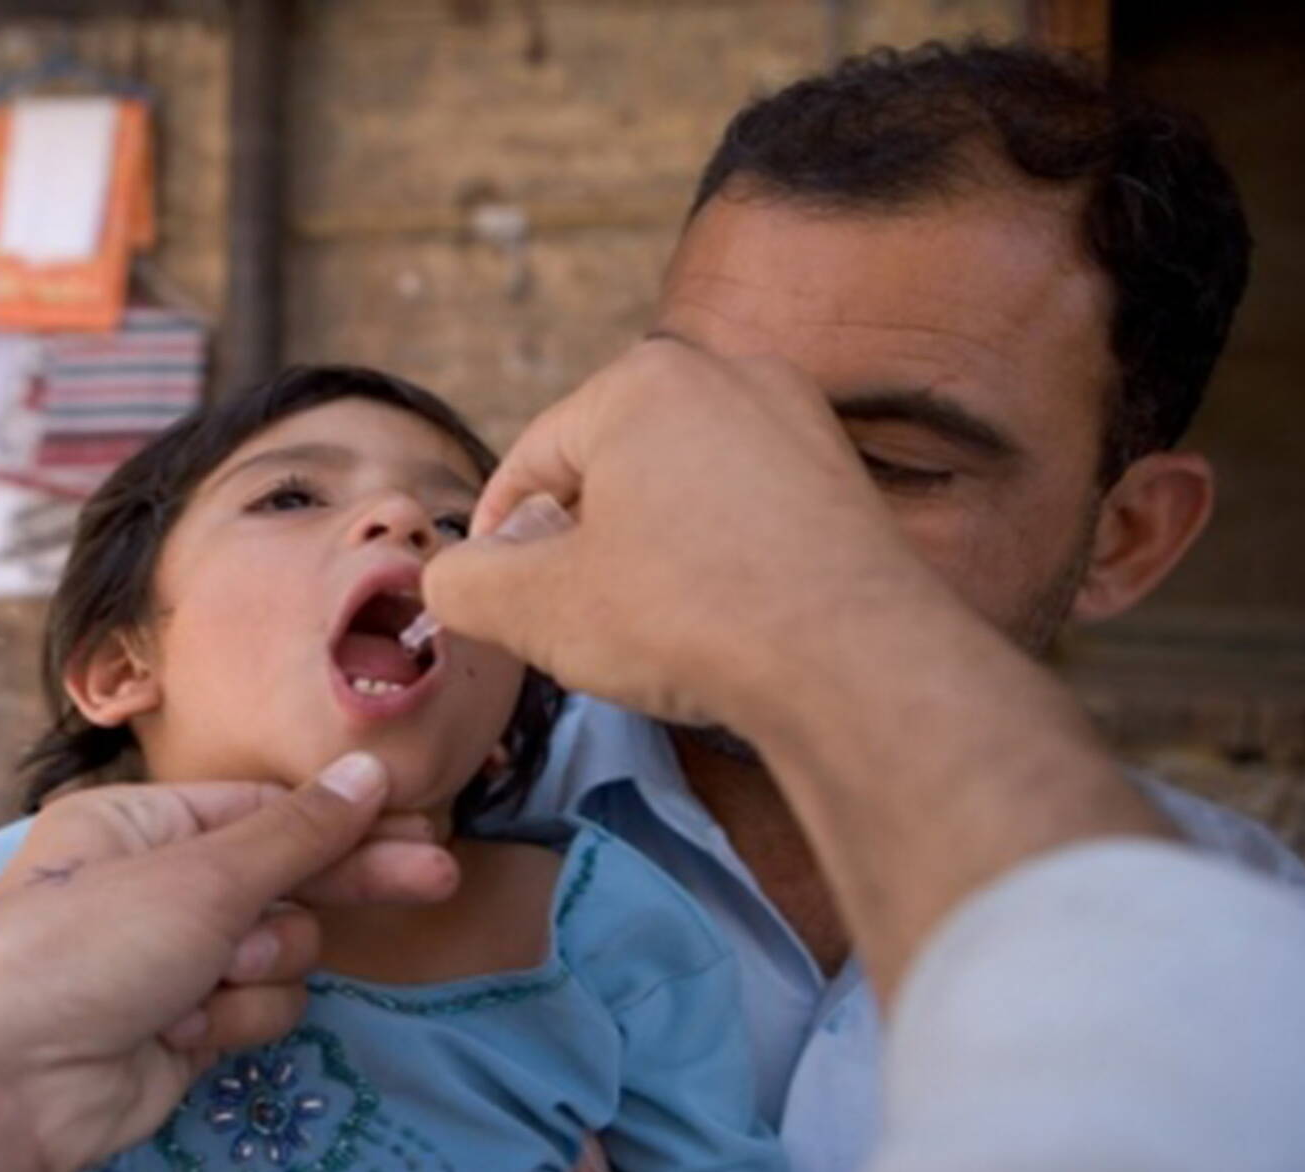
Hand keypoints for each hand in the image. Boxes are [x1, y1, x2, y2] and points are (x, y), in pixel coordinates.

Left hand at [0, 751, 429, 1171]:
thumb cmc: (81, 950)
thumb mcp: (197, 877)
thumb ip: (295, 832)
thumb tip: (367, 768)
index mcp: (136, 824)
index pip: (259, 808)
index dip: (337, 815)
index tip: (412, 819)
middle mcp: (153, 886)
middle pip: (280, 875)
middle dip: (344, 882)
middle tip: (436, 879)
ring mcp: (168, 963)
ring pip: (276, 951)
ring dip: (259, 965)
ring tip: (211, 977)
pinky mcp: (180, 1032)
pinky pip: (252, 1011)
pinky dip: (232, 1020)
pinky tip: (186, 1030)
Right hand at [427, 337, 1161, 996]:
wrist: (855, 664)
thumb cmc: (686, 616)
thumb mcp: (535, 608)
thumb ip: (464, 582)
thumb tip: (449, 579)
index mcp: (641, 379)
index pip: (533, 458)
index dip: (498, 537)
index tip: (493, 597)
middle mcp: (728, 374)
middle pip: (610, 465)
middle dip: (578, 542)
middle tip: (568, 619)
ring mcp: (799, 422)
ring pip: (679, 487)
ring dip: (645, 552)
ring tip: (644, 627)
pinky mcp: (845, 479)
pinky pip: (746, 510)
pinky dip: (715, 556)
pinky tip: (714, 619)